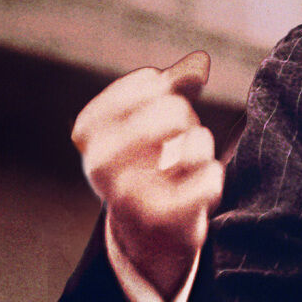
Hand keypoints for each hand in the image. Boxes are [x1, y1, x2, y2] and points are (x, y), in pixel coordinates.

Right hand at [72, 51, 222, 299]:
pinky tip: (196, 186)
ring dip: (198, 149)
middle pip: (174, 111)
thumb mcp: (144, 119)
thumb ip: (168, 87)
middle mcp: (100, 161)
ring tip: (181, 166)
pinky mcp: (161, 219)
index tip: (161, 98)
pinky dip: (211, 178)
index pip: (146, 84)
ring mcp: (128, 192)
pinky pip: (209, 179)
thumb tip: (195, 68)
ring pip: (195, 144)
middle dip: (184, 120)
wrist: (144, 232)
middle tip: (173, 138)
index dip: (168, 87)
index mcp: (90, 132)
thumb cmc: (147, 160)